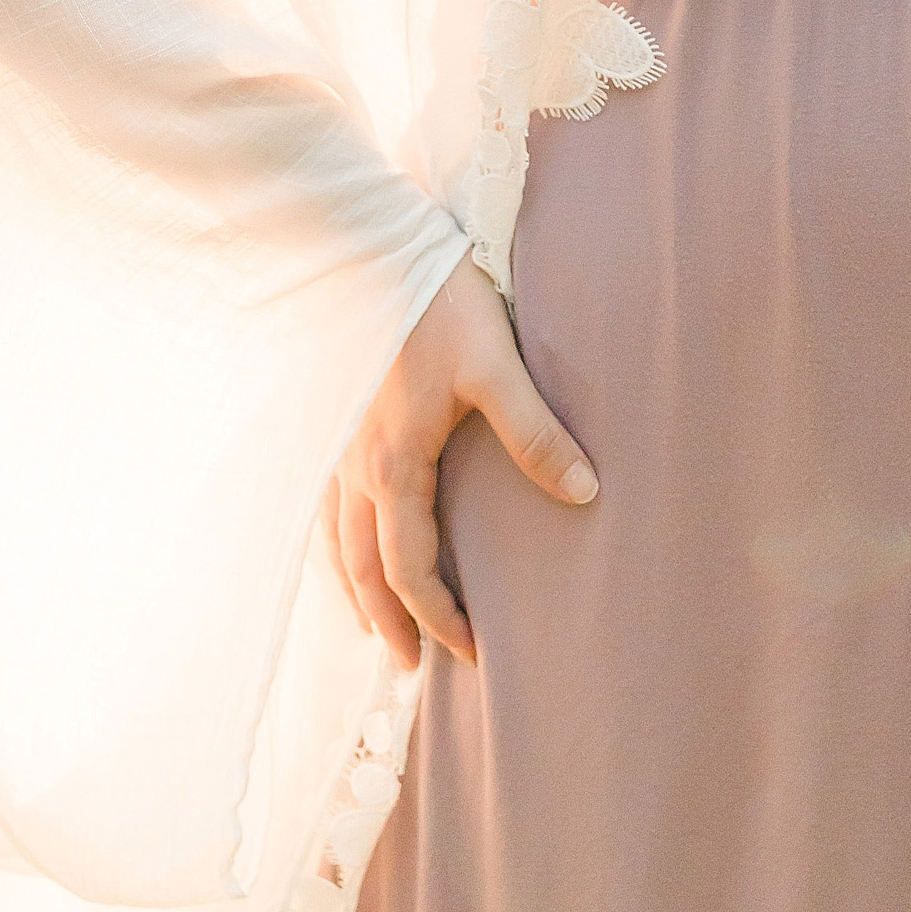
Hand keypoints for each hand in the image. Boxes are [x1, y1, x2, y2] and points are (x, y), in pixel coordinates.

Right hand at [324, 258, 599, 672]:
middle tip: (411, 667)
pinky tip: (349, 536)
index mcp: (394, 466)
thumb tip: (585, 494)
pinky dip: (336, 540)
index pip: (411, 569)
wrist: (365, 244)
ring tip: (372, 620)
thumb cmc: (434, 302)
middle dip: (388, 622)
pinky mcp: (330, 416)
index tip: (472, 651)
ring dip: (356, 588)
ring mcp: (334, 444)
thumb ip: (536, 433)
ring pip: (336, 539)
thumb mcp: (496, 365)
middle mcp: (353, 468)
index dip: (440, 617)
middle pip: (363, 569)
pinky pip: (325, 503)